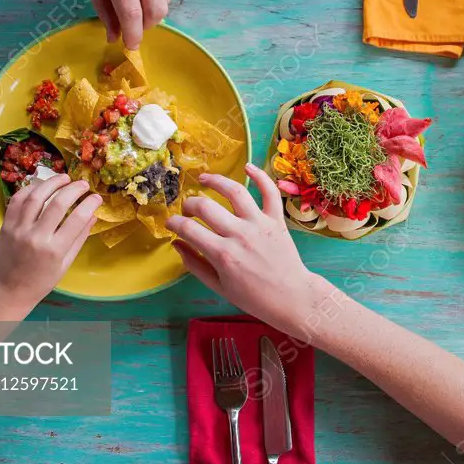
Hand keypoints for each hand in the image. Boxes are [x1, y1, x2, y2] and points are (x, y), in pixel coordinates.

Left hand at [0, 174, 101, 311]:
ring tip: (64, 178)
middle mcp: (36, 237)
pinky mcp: (6, 225)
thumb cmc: (41, 281)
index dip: (90, 203)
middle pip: (58, 203)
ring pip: (36, 196)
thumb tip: (93, 215)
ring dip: (52, 183)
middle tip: (83, 184)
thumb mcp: (65, 263)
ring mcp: (19, 229)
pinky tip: (42, 186)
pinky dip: (30, 189)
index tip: (96, 197)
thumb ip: (79, 238)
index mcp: (54, 250)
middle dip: (74, 189)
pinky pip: (17, 200)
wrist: (8, 289)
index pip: (77, 218)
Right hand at [166, 164, 331, 334]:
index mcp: (222, 254)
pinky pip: (270, 192)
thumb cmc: (254, 297)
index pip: (188, 229)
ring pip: (235, 191)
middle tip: (187, 210)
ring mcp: (260, 224)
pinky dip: (260, 176)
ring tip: (204, 179)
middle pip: (206, 207)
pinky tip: (248, 166)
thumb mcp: (219, 286)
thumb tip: (176, 244)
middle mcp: (240, 235)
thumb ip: (195, 265)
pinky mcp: (277, 220)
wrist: (291, 297)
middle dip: (189, 204)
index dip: (174, 223)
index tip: (171, 224)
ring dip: (216, 181)